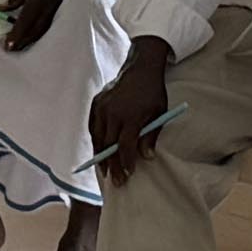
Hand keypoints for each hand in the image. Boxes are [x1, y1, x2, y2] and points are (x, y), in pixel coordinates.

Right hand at [89, 42, 176, 168]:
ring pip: (97, 138)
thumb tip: (147, 157)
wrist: (140, 68)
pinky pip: (92, 127)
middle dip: (112, 166)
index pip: (125, 145)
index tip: (128, 174)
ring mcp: (102, 108)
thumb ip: (151, 136)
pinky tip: (99, 152)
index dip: (126, 162)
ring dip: (100, 157)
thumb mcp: (159, 113)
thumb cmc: (153, 93)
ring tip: (105, 172)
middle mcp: (113, 112)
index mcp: (131, 116)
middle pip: (109, 146)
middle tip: (116, 182)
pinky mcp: (96, 104)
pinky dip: (95, 141)